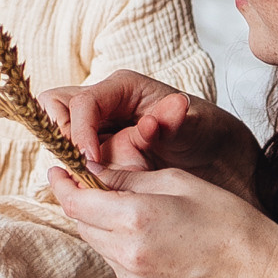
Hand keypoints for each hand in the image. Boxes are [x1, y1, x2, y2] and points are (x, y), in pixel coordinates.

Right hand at [39, 70, 260, 195]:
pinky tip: (101, 189)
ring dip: (70, 160)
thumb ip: (173, 123)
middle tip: (85, 167)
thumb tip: (151, 122)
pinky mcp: (99, 153)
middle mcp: (105, 104)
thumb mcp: (197, 128)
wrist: (222, 160)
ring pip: (59, 137)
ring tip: (96, 180)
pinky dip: (80, 175)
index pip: (81, 102)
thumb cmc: (209, 134)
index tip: (90, 159)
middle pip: (56, 111)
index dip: (79, 130)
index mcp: (123, 88)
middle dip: (63, 139)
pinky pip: (73, 160)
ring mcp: (98, 129)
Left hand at [52, 164, 277, 277]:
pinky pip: (116, 263)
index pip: (77, 203)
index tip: (59, 170)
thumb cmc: (226, 219)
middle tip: (90, 182)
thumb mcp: (178, 182)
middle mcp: (128, 254)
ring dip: (100, 224)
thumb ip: (129, 178)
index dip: (63, 185)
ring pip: (98, 244)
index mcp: (136, 219)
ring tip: (125, 206)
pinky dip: (119, 244)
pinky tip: (144, 233)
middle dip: (81, 201)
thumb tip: (94, 171)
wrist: (256, 272)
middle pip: (81, 224)